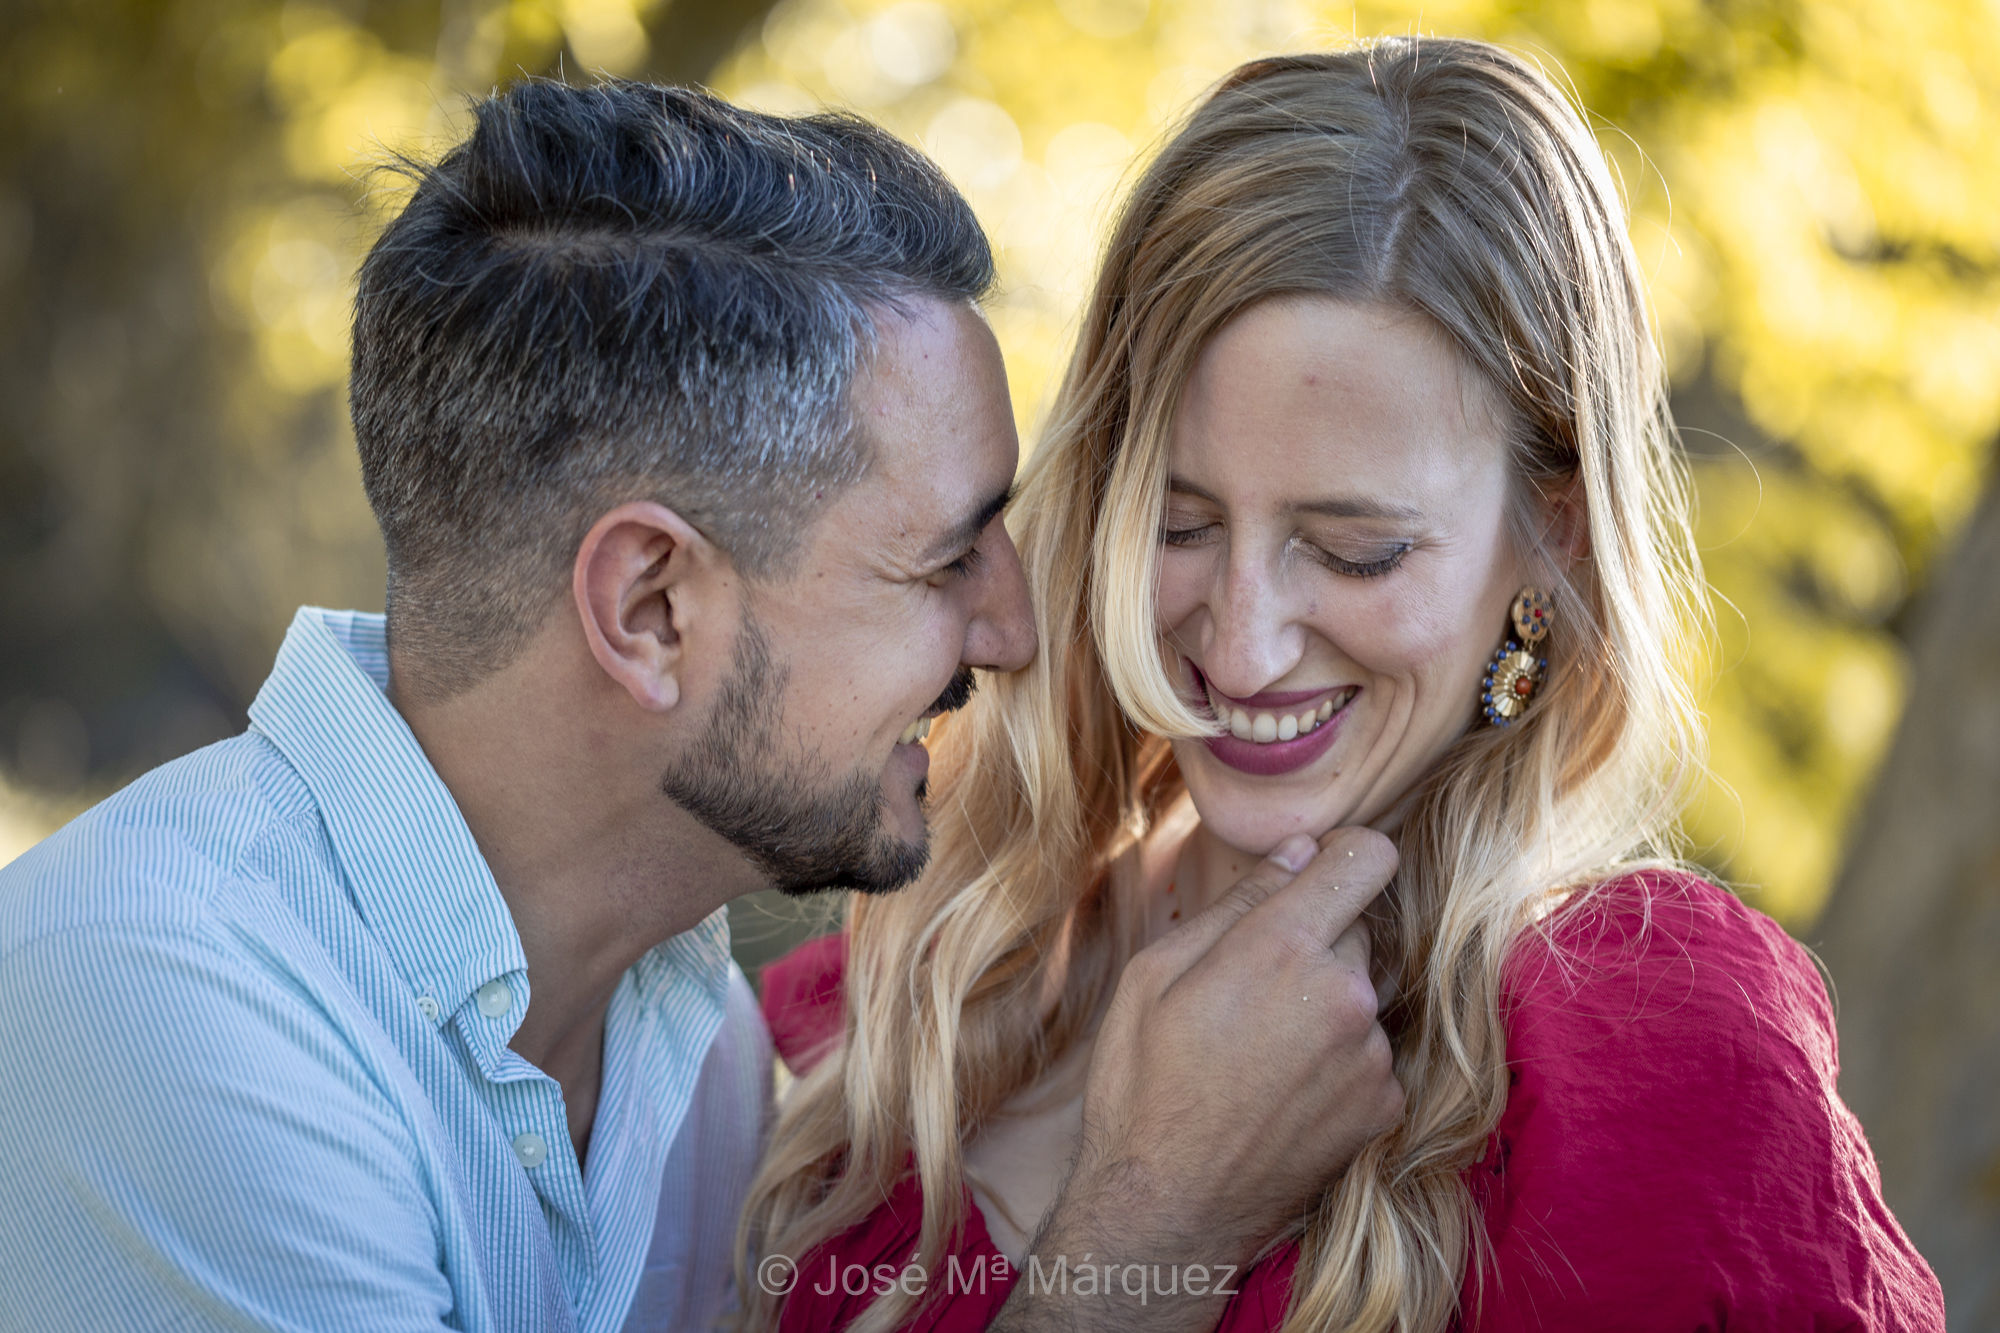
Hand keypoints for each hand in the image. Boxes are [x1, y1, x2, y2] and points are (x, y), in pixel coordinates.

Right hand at [990, 828, 1401, 1331]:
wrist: (1164, 1209)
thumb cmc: (1141, 1084)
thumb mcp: (1154, 975)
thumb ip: (1236, 903)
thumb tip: (1300, 850)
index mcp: (1282, 948)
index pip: (1367, 857)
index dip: (1343, 855)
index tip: (1316, 871)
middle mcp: (1344, 994)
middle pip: (1357, 925)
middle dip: (1315, 939)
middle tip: (1250, 988)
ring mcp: (1371, 1054)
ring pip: (1361, 990)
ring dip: (1325, 1003)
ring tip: (1259, 1052)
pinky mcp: (1386, 1104)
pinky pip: (1370, 1049)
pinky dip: (1338, 1059)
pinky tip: (1283, 1090)